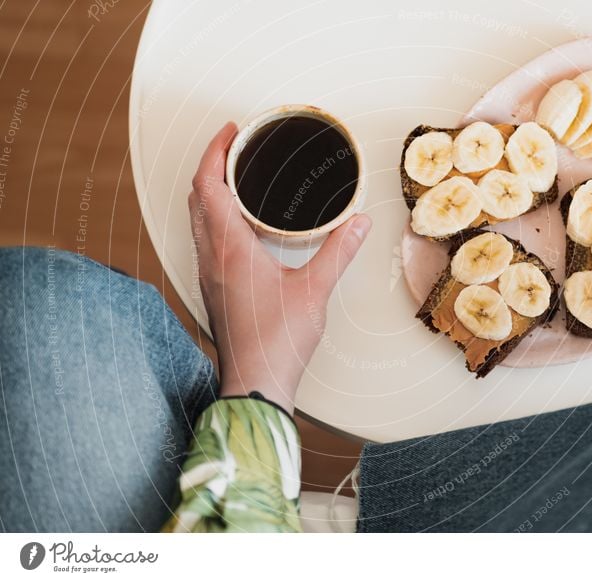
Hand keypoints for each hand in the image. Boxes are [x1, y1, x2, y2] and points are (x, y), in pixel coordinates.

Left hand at [188, 122, 370, 412]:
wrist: (255, 382)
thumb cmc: (278, 340)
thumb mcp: (315, 291)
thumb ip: (338, 252)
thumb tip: (358, 222)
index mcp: (230, 248)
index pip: (208, 185)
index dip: (215, 152)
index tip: (231, 133)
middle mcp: (211, 257)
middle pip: (197, 197)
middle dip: (211, 166)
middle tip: (235, 149)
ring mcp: (209, 274)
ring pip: (198, 220)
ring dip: (211, 192)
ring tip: (238, 180)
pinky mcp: (215, 289)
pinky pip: (206, 240)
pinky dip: (216, 218)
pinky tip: (241, 226)